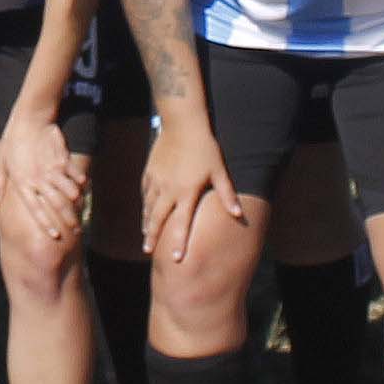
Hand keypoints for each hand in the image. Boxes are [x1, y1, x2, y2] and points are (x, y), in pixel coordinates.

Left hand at [0, 112, 86, 241]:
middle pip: (56, 204)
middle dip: (67, 219)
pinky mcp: (61, 159)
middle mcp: (38, 179)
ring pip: (68, 191)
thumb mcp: (1, 162)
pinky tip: (84, 190)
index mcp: (23, 182)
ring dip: (76, 204)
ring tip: (82, 214)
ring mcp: (51, 169)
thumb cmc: (12, 141)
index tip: (56, 236)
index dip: (46, 223)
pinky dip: (81, 183)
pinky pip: (74, 175)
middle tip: (76, 231)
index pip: (36, 209)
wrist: (29, 118)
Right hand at [139, 117, 241, 263]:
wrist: (182, 124)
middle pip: (157, 219)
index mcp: (186, 192)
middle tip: (148, 251)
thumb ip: (226, 194)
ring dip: (147, 222)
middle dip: (152, 236)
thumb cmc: (204, 148)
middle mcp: (168, 190)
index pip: (182, 223)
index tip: (176, 258)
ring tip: (145, 235)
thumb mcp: (219, 171)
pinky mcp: (149, 172)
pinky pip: (145, 192)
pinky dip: (144, 204)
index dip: (179, 242)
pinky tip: (145, 210)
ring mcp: (156, 181)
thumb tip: (238, 215)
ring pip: (148, 207)